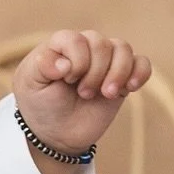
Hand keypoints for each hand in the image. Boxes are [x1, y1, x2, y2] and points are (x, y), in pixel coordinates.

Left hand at [13, 30, 151, 164]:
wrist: (56, 134)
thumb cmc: (39, 105)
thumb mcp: (31, 84)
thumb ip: (42, 66)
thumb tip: (65, 64)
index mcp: (61, 45)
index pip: (76, 39)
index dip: (77, 60)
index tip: (66, 81)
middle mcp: (86, 48)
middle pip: (102, 44)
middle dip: (94, 72)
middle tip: (83, 94)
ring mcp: (106, 62)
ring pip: (124, 49)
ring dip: (117, 73)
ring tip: (106, 94)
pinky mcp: (122, 78)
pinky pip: (142, 63)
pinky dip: (140, 73)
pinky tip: (129, 88)